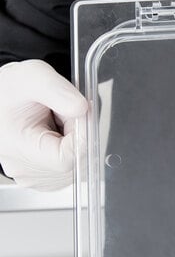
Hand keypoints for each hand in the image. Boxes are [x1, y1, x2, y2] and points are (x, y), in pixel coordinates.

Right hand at [0, 59, 87, 190]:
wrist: (2, 97)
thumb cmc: (11, 91)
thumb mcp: (33, 77)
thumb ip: (58, 91)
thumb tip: (83, 109)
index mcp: (18, 148)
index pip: (67, 158)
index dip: (84, 135)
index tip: (83, 114)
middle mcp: (26, 170)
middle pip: (76, 161)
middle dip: (80, 134)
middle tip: (65, 113)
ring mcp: (37, 177)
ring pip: (79, 165)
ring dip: (78, 141)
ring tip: (57, 121)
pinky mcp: (46, 178)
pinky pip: (74, 168)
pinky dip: (74, 149)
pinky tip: (57, 134)